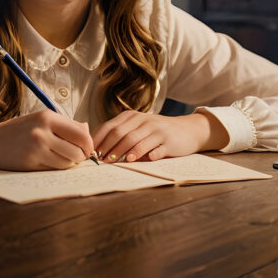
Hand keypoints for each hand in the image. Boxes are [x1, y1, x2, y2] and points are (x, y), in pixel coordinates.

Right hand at [0, 112, 95, 170]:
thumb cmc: (18, 131)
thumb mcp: (40, 120)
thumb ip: (64, 125)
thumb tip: (87, 130)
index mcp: (48, 116)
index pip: (81, 133)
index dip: (88, 144)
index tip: (87, 149)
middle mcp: (43, 130)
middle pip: (78, 150)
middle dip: (80, 157)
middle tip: (76, 157)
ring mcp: (37, 147)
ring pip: (68, 162)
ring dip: (68, 164)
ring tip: (59, 158)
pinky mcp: (31, 162)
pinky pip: (55, 170)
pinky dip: (56, 168)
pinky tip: (48, 162)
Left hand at [92, 110, 227, 163]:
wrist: (186, 130)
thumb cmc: (156, 132)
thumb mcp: (139, 127)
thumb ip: (122, 134)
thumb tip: (98, 148)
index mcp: (132, 116)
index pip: (111, 126)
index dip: (99, 139)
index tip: (91, 152)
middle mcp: (143, 120)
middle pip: (121, 133)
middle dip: (108, 147)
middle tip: (101, 160)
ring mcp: (157, 130)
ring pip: (136, 140)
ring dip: (123, 152)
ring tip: (115, 161)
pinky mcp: (169, 141)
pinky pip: (156, 148)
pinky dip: (146, 154)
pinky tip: (139, 160)